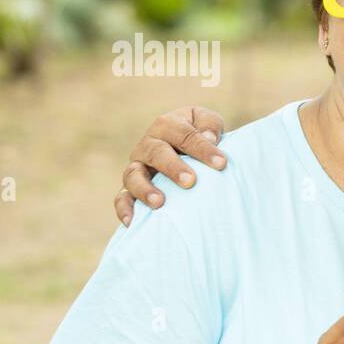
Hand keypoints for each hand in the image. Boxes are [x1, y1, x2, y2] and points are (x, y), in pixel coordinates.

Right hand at [116, 105, 228, 225]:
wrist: (187, 148)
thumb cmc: (202, 135)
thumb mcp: (207, 122)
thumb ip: (210, 124)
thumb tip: (210, 138)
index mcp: (167, 125)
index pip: (184, 135)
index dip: (203, 149)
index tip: (221, 164)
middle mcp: (148, 144)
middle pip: (156, 153)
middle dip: (173, 167)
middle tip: (190, 181)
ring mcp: (137, 166)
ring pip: (133, 175)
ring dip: (144, 189)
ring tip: (159, 202)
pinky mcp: (130, 187)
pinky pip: (122, 197)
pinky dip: (124, 208)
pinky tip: (132, 222)